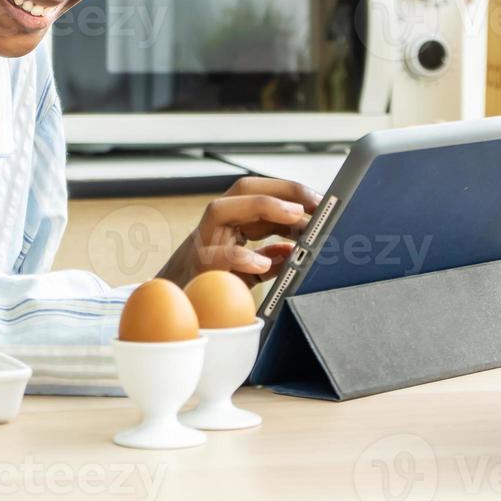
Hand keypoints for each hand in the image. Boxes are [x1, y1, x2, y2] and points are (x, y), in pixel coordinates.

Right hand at [157, 177, 319, 288]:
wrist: (180, 310)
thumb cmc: (212, 286)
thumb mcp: (248, 269)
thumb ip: (269, 256)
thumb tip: (294, 248)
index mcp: (230, 223)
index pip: (260, 193)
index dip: (290, 191)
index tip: (320, 199)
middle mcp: (214, 227)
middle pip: (242, 190)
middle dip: (281, 190)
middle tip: (314, 202)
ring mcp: (202, 245)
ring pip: (220, 210)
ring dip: (262, 207)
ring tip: (295, 216)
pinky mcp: (198, 270)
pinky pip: (216, 257)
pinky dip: (241, 257)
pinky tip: (264, 262)